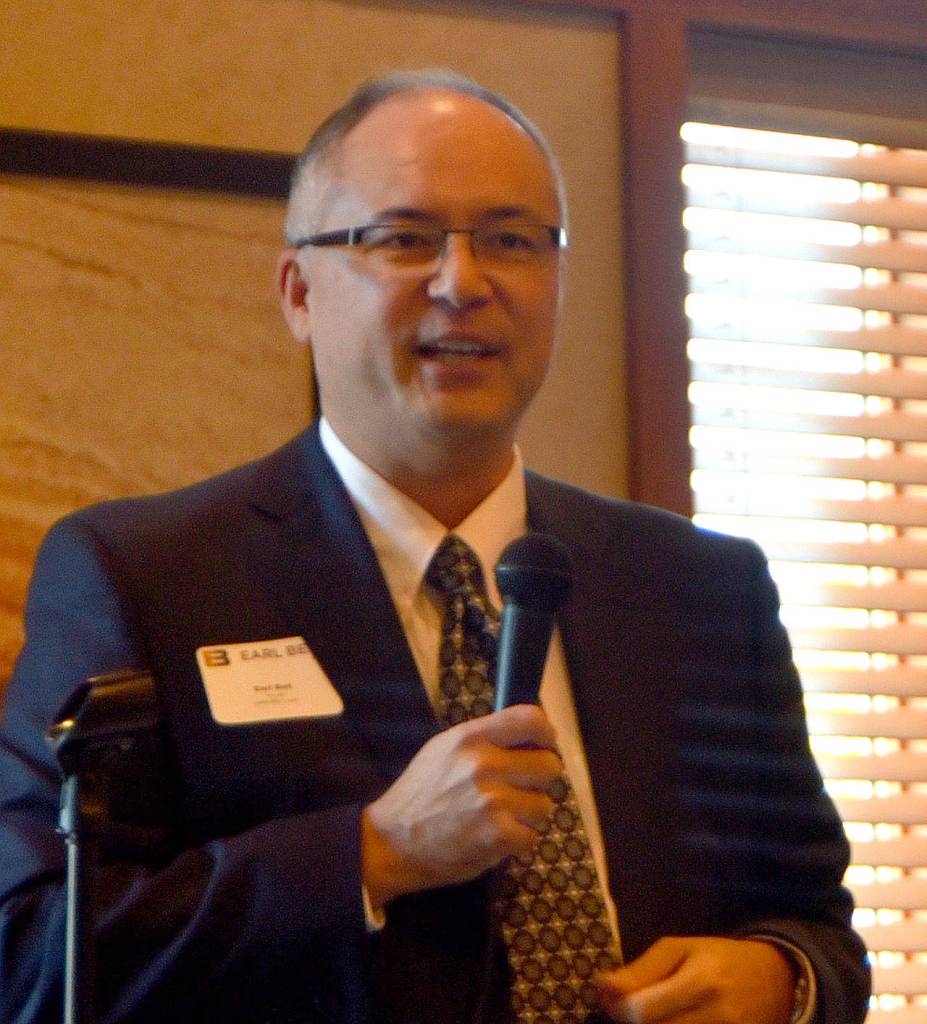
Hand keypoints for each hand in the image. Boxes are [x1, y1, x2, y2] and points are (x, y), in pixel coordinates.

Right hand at [361, 704, 560, 908]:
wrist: (393, 842)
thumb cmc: (420, 793)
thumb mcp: (444, 749)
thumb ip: (484, 740)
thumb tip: (528, 738)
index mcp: (470, 738)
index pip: (529, 720)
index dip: (545, 733)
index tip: (545, 745)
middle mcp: (485, 765)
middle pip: (548, 765)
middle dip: (538, 779)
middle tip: (519, 788)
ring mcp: (494, 802)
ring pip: (544, 803)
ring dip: (527, 813)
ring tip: (500, 816)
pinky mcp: (499, 836)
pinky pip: (532, 835)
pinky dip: (517, 840)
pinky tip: (494, 837)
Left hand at [597, 936, 796, 1023]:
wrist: (774, 977)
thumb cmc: (718, 958)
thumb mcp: (678, 950)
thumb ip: (640, 972)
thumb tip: (601, 988)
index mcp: (700, 982)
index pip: (644, 1013)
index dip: (618, 1012)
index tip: (611, 1002)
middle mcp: (718, 1016)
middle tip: (635, 1013)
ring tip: (656, 1017)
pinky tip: (673, 1023)